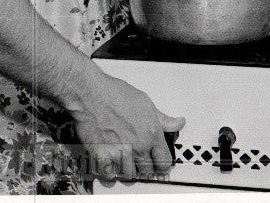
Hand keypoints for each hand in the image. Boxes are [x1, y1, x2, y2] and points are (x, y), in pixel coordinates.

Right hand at [69, 72, 185, 181]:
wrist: (90, 93)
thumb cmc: (114, 93)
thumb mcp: (145, 102)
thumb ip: (163, 118)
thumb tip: (178, 122)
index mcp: (151, 133)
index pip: (164, 161)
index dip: (162, 164)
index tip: (159, 164)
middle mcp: (138, 146)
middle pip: (148, 171)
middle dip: (145, 167)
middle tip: (140, 162)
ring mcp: (120, 153)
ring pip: (130, 176)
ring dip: (128, 171)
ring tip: (125, 162)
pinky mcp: (103, 157)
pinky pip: (110, 176)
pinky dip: (111, 173)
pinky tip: (110, 165)